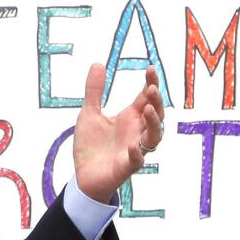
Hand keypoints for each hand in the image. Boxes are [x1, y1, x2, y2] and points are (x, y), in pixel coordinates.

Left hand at [73, 64, 164, 202]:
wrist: (83, 176)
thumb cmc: (91, 146)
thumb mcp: (89, 114)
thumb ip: (94, 91)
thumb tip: (97, 63)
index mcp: (130, 117)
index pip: (147, 98)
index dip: (151, 83)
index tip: (150, 69)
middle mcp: (136, 132)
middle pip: (156, 115)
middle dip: (157, 102)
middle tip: (151, 89)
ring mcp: (134, 149)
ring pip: (154, 137)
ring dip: (154, 123)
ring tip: (148, 110)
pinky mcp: (127, 166)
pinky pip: (137, 160)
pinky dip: (136, 153)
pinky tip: (131, 146)